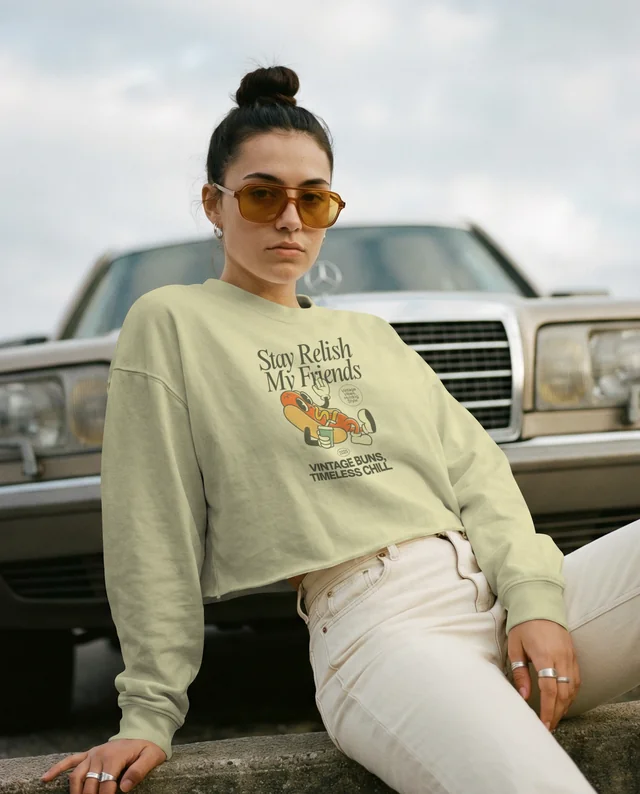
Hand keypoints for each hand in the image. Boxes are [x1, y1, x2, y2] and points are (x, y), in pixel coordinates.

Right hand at [40, 739, 166, 793]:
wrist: (144, 733)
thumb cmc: (148, 748)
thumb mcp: (151, 757)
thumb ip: (139, 771)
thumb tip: (125, 787)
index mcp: (115, 757)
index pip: (106, 784)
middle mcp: (100, 755)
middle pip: (90, 783)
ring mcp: (92, 754)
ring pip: (76, 776)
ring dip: (75, 792)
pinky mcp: (88, 754)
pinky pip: (70, 760)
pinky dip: (57, 769)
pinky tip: (45, 778)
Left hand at [508, 619, 580, 732]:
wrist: (539, 604)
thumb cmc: (522, 626)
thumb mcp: (515, 647)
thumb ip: (520, 672)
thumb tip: (524, 696)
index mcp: (544, 656)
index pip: (549, 690)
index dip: (547, 710)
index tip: (543, 724)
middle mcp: (561, 658)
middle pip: (563, 694)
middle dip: (556, 713)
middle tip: (548, 727)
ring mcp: (570, 657)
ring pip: (572, 689)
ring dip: (564, 706)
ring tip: (554, 718)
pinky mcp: (574, 655)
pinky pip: (576, 680)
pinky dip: (571, 694)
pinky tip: (563, 702)